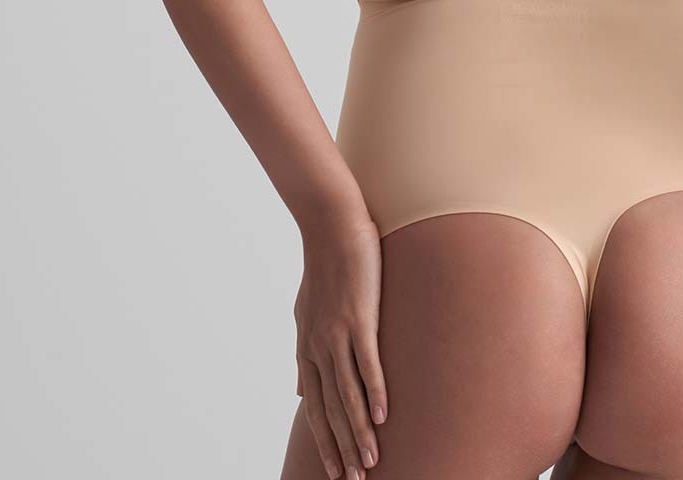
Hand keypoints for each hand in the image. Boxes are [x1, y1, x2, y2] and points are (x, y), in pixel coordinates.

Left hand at [294, 214, 387, 479]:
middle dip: (342, 449)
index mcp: (306, 349)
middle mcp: (317, 348)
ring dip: (359, 432)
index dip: (325, 441)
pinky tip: (382, 417)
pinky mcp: (358, 319)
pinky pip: (367, 364)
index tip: (336, 470)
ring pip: (347, 395)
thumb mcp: (305, 314)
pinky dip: (374, 393)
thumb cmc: (324, 267)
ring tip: (370, 462)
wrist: (331, 227)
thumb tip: (299, 390)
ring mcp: (337, 335)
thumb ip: (305, 354)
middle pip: (330, 410)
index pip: (315, 407)